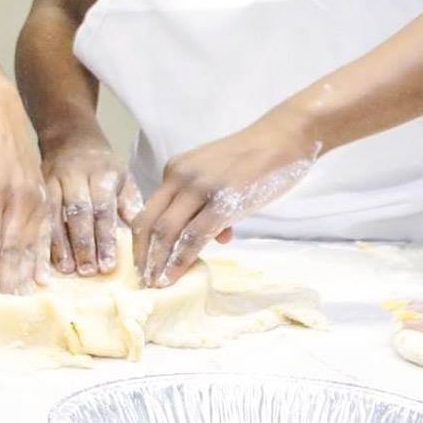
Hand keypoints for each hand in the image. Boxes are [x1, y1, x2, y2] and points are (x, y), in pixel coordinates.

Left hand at [0, 97, 50, 292]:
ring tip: (20, 300)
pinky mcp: (42, 199)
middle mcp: (19, 195)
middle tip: (2, 307)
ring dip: (24, 273)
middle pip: (11, 245)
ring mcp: (34, 198)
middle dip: (6, 278)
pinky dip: (40, 258)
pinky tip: (41, 279)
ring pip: (29, 243)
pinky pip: (43, 234)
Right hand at [40, 132, 141, 277]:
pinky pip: (37, 213)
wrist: (68, 137)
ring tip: (66, 269)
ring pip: (54, 214)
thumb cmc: (101, 165)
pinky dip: (41, 236)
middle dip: (83, 244)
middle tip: (87, 271)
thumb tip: (137, 232)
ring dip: (59, 244)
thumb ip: (129, 202)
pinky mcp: (35, 186)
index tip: (107, 266)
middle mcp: (74, 176)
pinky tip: (44, 257)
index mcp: (101, 174)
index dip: (104, 239)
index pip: (103, 210)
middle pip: (78, 213)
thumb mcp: (122, 176)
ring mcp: (51, 180)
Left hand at [130, 113, 320, 287]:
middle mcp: (180, 177)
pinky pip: (194, 236)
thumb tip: (215, 237)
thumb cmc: (255, 159)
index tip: (140, 262)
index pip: (149, 209)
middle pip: (149, 221)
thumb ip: (210, 205)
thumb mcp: (220, 178)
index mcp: (175, 170)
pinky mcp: (222, 203)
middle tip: (141, 279)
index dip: (141, 239)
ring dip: (157, 261)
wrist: (282, 138)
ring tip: (154, 284)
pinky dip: (180, 259)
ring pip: (167, 231)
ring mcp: (200, 189)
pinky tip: (174, 275)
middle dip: (142, 254)